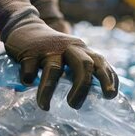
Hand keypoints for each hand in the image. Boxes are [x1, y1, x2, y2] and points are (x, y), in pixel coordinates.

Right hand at [0, 0, 117, 109]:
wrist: (24, 28)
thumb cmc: (52, 51)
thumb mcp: (71, 56)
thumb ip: (81, 71)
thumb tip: (91, 104)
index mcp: (82, 50)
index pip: (100, 63)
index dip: (108, 78)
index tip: (110, 96)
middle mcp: (69, 47)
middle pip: (83, 65)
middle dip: (82, 87)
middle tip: (75, 106)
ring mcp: (49, 48)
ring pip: (54, 69)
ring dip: (49, 90)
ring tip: (45, 107)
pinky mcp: (30, 51)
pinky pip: (31, 69)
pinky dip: (29, 79)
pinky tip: (27, 85)